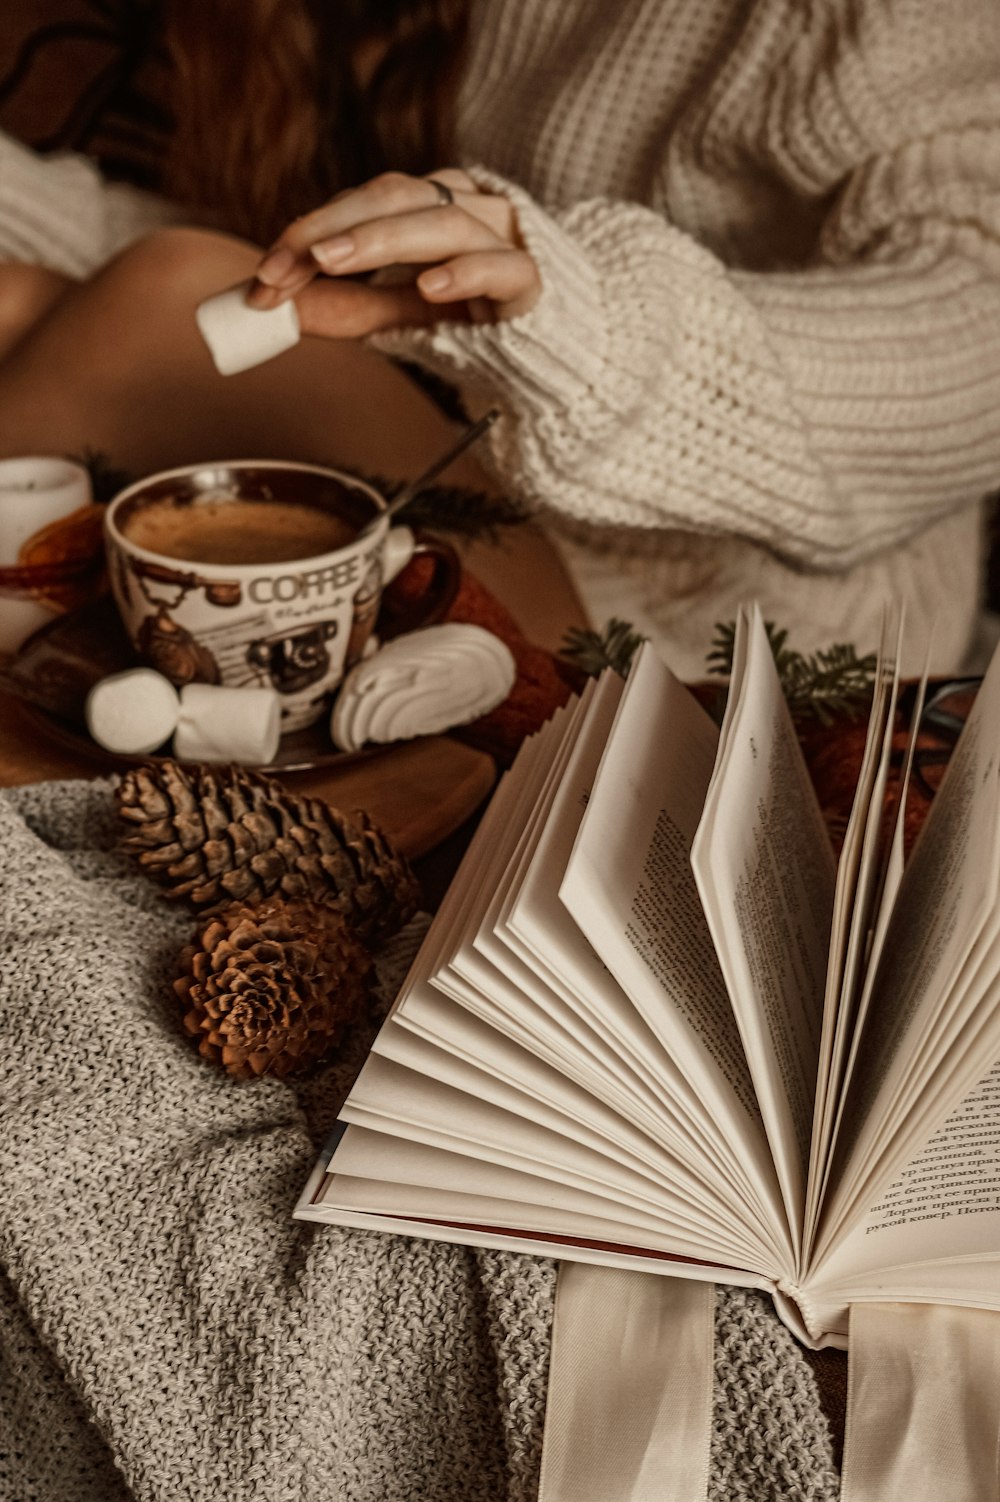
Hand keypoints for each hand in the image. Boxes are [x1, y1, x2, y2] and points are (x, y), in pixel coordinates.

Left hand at [246, 169, 541, 335]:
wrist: (547, 357)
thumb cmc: (471, 326)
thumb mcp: (396, 316)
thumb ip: (345, 307)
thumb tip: (274, 309)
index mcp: (431, 206)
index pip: (361, 204)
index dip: (309, 231)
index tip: (266, 275)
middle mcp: (467, 208)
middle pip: (396, 197)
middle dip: (333, 228)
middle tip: (287, 262)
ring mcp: (503, 241)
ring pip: (444, 221)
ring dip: (382, 240)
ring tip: (333, 262)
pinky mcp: (533, 282)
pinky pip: (502, 268)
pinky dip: (465, 273)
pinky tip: (431, 287)